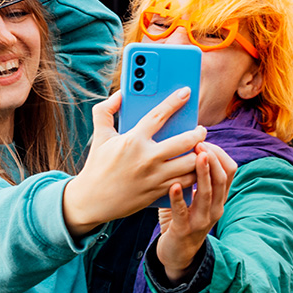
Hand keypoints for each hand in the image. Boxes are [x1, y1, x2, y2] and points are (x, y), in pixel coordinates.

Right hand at [62, 88, 205, 237]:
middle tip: (200, 130)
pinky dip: (194, 173)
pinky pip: (186, 182)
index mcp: (132, 140)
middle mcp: (147, 158)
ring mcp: (155, 177)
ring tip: (200, 149)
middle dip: (198, 133)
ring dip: (200, 155)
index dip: (174, 101)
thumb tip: (119, 95)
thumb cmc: (97, 166)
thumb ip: (105, 111)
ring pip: (191, 164)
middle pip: (185, 141)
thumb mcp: (99, 136)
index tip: (186, 92)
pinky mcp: (159, 192)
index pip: (158, 115)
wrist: (92, 200)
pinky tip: (195, 168)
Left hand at [155, 141, 235, 283]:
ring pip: (207, 193)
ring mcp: (202, 220)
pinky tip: (173, 185)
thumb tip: (181, 144)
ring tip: (196, 156)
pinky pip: (183, 212)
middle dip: (213, 159)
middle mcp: (215, 208)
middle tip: (199, 144)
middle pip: (222, 179)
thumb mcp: (193, 196)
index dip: (219, 154)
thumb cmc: (182, 217)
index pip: (230, 171)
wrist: (177, 253)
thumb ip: (191, 175)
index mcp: (219, 198)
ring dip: (203, 173)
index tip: (203, 141)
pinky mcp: (184, 229)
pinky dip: (178, 198)